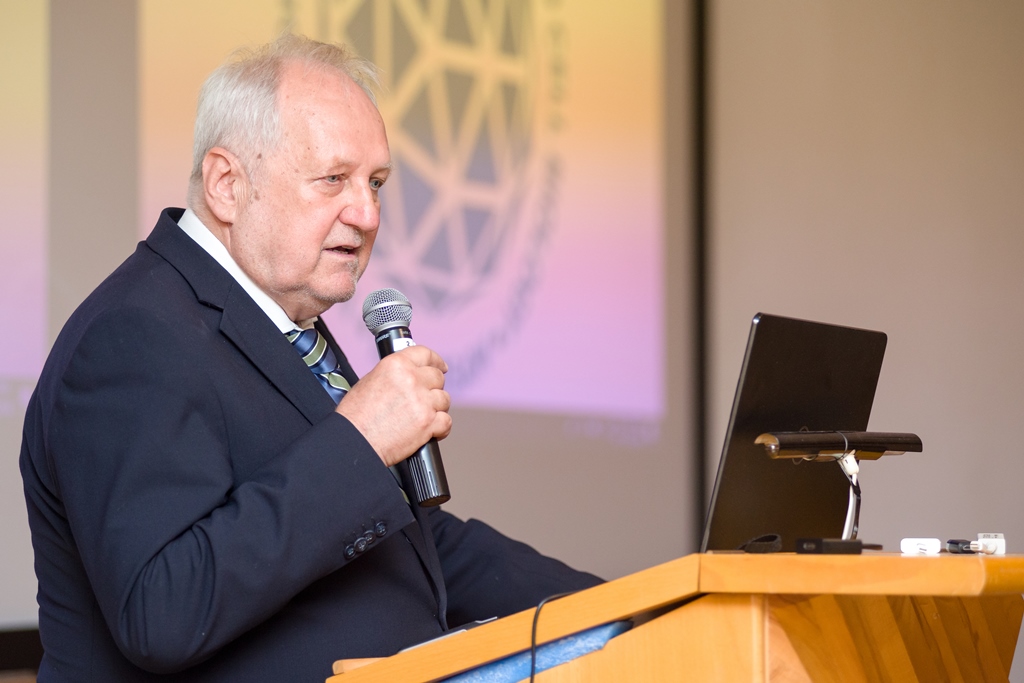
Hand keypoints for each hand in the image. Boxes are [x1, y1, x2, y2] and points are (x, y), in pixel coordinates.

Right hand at [336, 345, 451, 466]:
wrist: (355, 441)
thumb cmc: (356, 416)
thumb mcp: (370, 380)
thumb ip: (395, 374)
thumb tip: (408, 375)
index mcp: (396, 365)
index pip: (425, 354)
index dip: (436, 361)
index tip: (441, 366)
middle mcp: (411, 380)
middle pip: (438, 377)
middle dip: (434, 387)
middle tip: (426, 396)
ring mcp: (422, 401)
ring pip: (444, 399)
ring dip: (437, 407)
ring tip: (423, 415)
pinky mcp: (428, 423)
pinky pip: (446, 421)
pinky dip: (441, 427)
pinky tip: (431, 429)